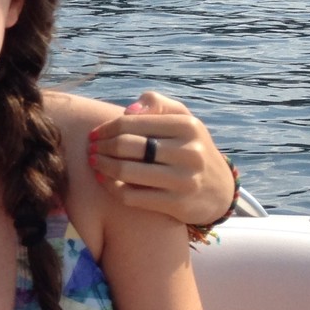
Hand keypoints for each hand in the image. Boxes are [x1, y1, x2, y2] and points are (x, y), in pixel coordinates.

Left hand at [88, 91, 231, 226]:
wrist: (219, 190)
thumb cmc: (188, 148)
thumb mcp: (182, 119)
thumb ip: (156, 104)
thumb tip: (128, 111)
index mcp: (187, 126)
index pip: (130, 123)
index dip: (105, 128)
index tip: (94, 133)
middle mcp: (189, 152)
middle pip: (124, 146)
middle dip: (100, 147)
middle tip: (91, 149)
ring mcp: (184, 180)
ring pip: (124, 172)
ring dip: (101, 166)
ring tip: (94, 162)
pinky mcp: (177, 204)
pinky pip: (130, 196)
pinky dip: (111, 187)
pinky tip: (105, 180)